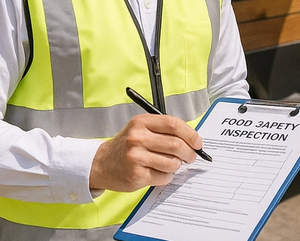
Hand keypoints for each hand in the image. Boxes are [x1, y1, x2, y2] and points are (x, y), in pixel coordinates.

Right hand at [89, 114, 203, 192]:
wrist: (101, 164)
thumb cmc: (126, 146)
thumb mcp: (141, 129)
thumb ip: (164, 131)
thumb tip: (193, 140)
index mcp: (141, 122)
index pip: (173, 124)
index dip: (190, 134)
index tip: (198, 142)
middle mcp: (137, 138)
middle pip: (176, 145)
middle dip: (189, 153)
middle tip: (191, 157)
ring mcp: (136, 157)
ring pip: (172, 163)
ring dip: (177, 166)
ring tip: (169, 164)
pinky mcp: (136, 175)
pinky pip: (164, 177)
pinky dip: (166, 176)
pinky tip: (157, 172)